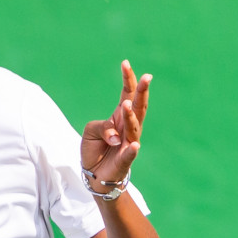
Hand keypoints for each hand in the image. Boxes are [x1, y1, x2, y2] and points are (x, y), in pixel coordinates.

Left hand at [81, 60, 150, 186]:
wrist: (95, 174)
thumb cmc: (95, 148)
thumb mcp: (90, 131)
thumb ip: (101, 127)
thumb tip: (114, 136)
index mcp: (120, 116)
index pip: (127, 94)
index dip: (127, 79)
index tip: (125, 63)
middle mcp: (128, 127)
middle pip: (138, 106)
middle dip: (142, 91)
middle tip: (146, 76)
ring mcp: (129, 143)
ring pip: (134, 127)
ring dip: (130, 116)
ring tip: (126, 104)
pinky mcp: (125, 160)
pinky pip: (130, 154)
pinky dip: (131, 150)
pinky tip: (134, 145)